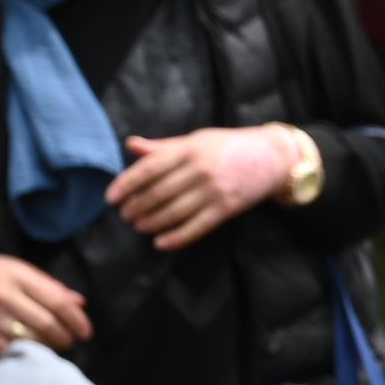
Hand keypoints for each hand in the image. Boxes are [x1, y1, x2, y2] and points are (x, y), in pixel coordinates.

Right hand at [0, 251, 90, 356]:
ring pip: (32, 339)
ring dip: (50, 346)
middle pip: (47, 323)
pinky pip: (12, 349)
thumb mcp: (19, 270)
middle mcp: (5, 296)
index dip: (77, 320)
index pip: (58, 302)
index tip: (86, 332)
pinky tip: (37, 351)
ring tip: (57, 345)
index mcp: (19, 277)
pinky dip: (29, 352)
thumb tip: (80, 304)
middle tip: (72, 341)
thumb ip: (50, 287)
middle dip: (66, 337)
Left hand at [109, 128, 306, 252]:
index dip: (126, 185)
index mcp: (189, 150)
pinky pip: (197, 227)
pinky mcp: (227, 208)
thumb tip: (131, 145)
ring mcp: (215, 190)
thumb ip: (164, 147)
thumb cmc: (230, 147)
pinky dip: (177, 237)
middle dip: (137, 207)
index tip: (111, 199)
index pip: (149, 169)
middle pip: (158, 193)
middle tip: (125, 216)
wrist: (273, 157)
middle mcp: (200, 170)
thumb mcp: (196, 140)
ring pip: (174, 212)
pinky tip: (161, 243)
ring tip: (139, 227)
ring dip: (152, 223)